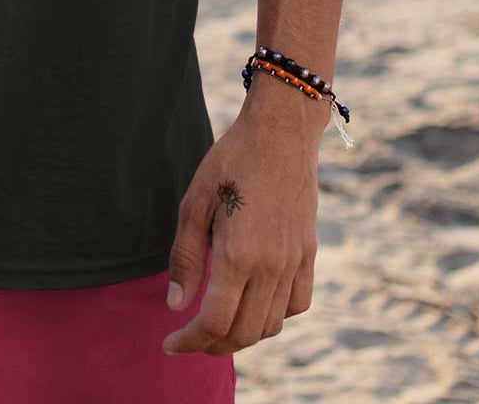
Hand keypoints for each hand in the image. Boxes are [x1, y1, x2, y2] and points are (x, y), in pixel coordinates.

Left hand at [162, 93, 320, 357]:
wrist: (281, 132)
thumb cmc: (231, 161)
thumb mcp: (195, 202)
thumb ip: (185, 258)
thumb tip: (176, 305)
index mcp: (239, 254)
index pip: (215, 321)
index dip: (190, 341)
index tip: (170, 344)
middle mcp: (272, 266)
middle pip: (244, 332)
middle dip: (212, 344)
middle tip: (189, 339)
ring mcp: (295, 262)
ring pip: (271, 325)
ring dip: (243, 334)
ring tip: (218, 325)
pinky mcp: (309, 253)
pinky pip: (297, 305)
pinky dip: (275, 316)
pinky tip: (255, 304)